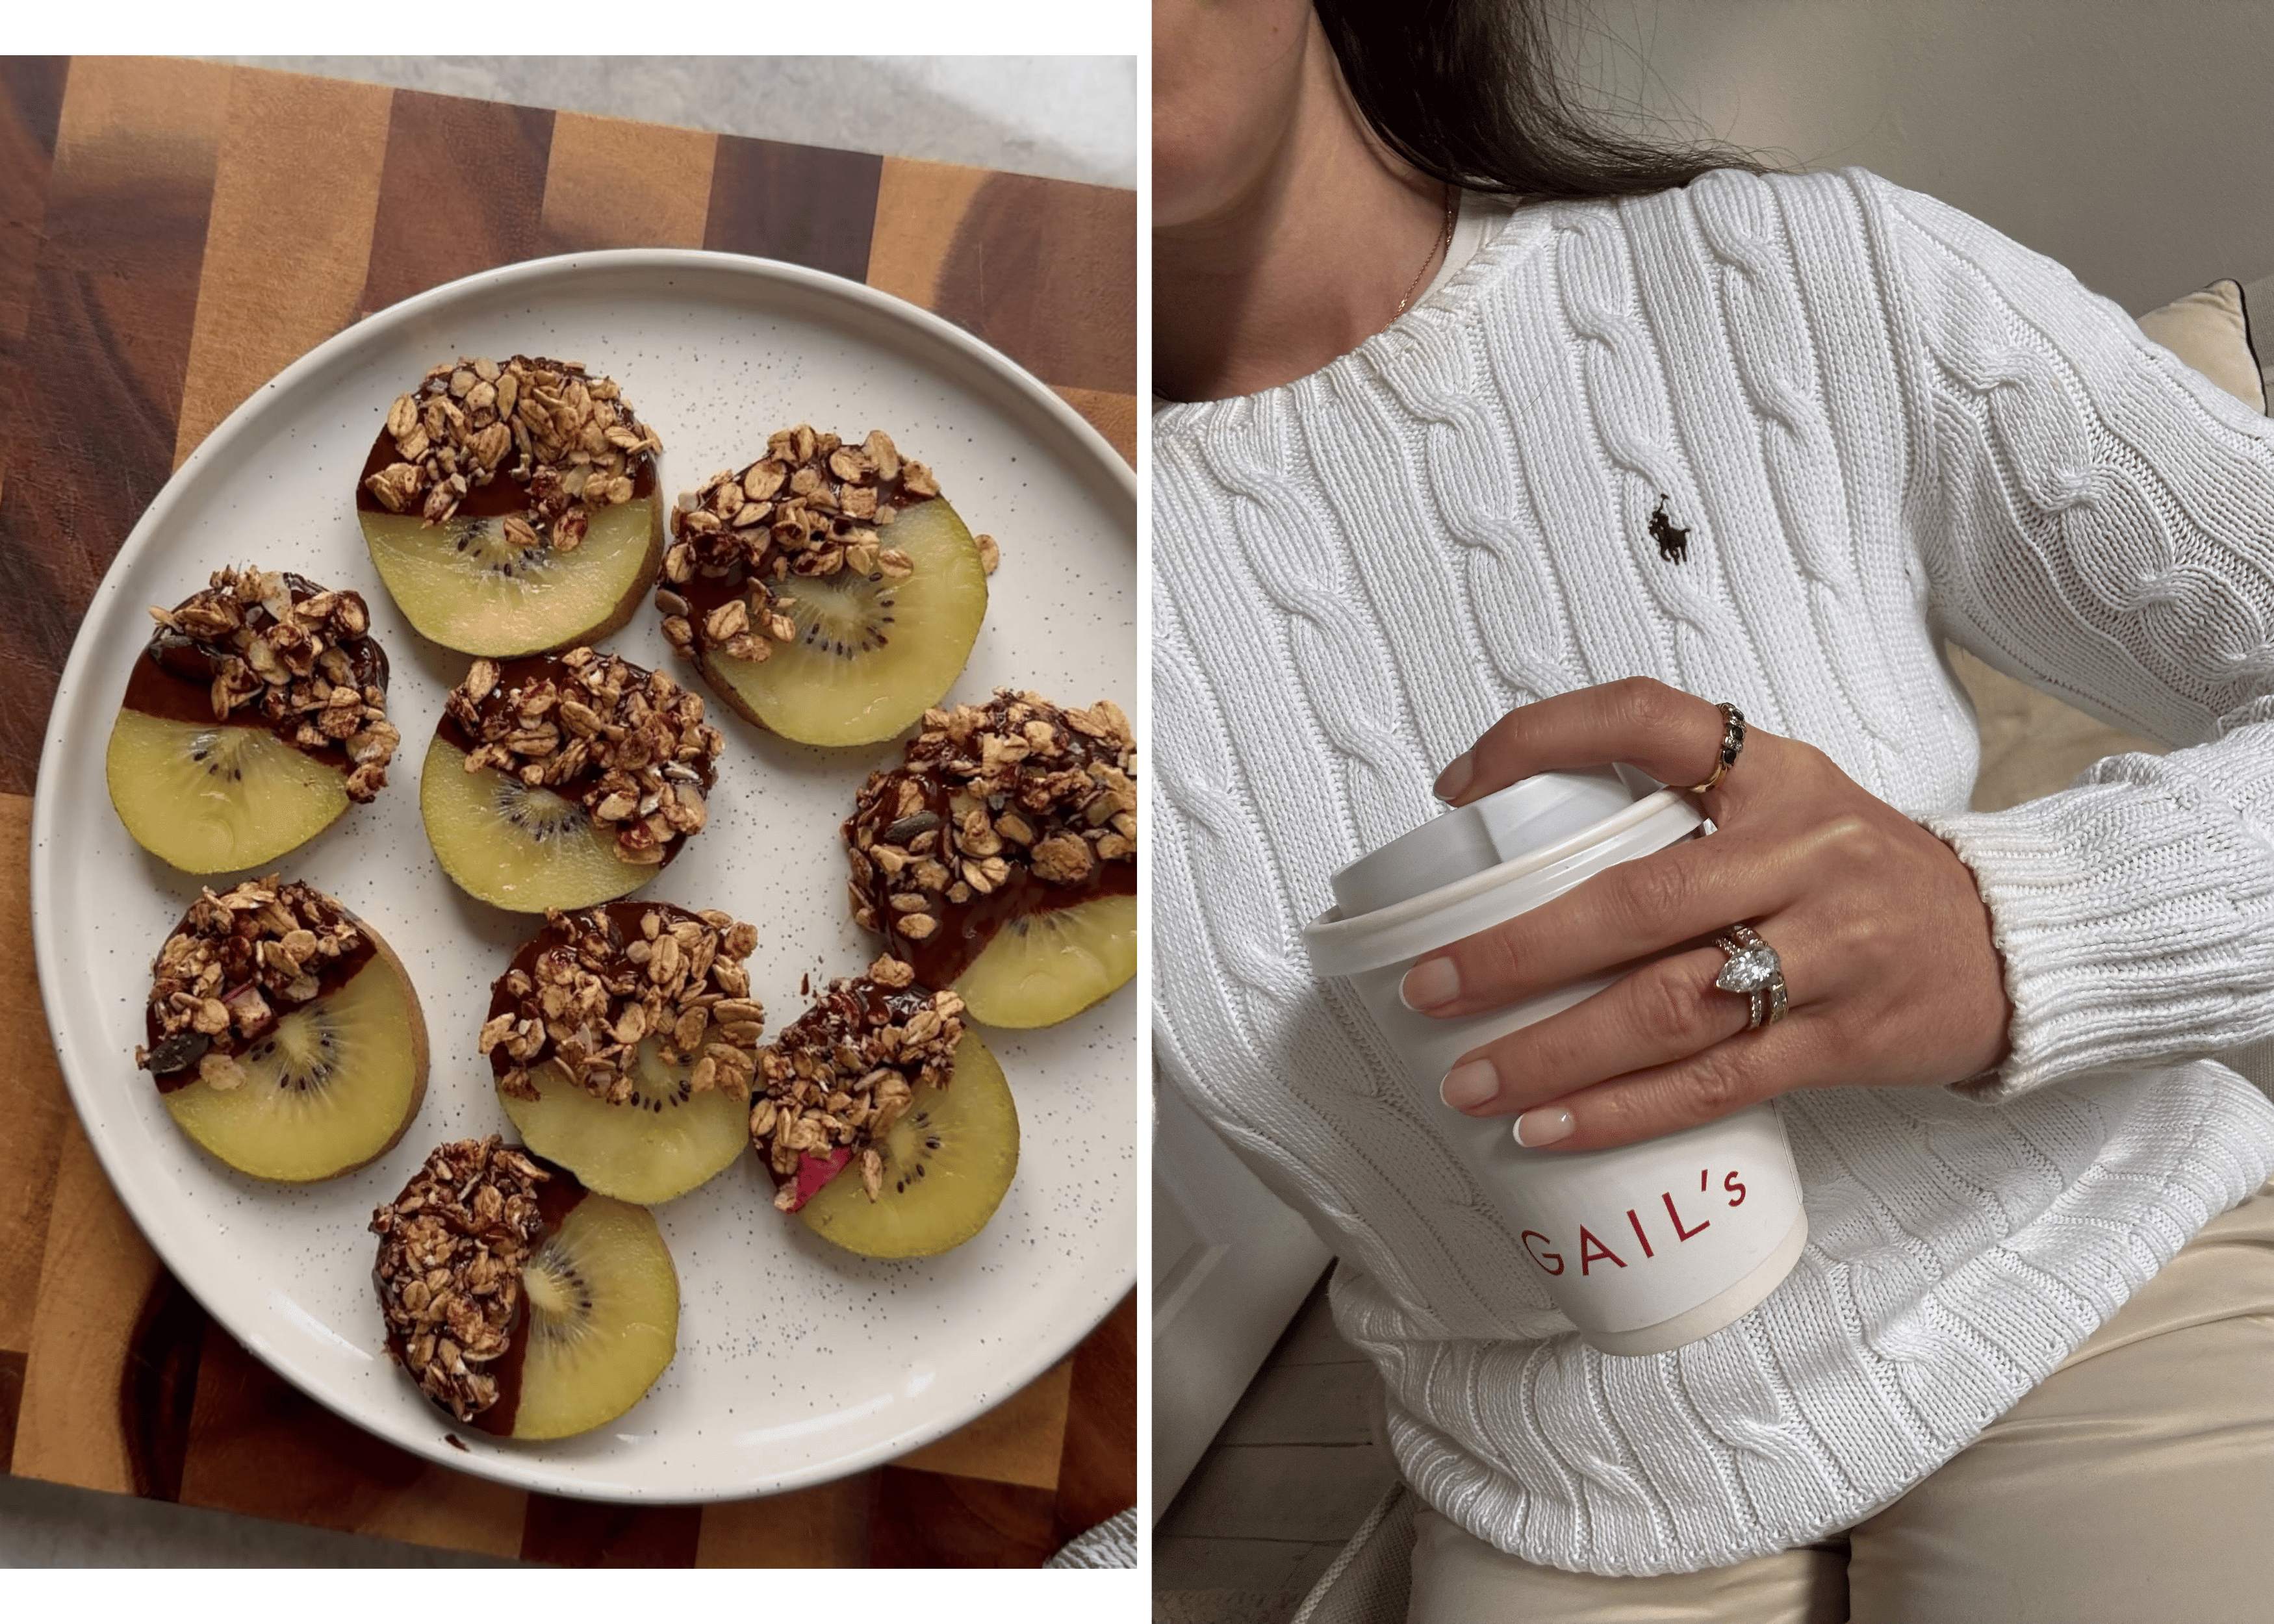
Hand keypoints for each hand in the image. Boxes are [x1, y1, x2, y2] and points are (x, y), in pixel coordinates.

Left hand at [1403, 678, 2012, 1150]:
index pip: (1649, 721)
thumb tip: (1517, 849)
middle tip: (1427, 986)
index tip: (1457, 787)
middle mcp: (1803, 855)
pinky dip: (1622, 1113)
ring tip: (1468, 1082)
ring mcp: (1829, 953)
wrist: (2013, 942)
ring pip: (1668, 1008)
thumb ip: (1678, 808)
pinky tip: (1548, 1129)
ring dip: (1554, 1052)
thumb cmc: (1861, 872)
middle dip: (1517, 950)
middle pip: (1638, 902)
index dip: (1542, 739)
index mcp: (1777, 776)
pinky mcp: (1842, 1042)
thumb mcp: (1787, 803)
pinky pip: (1714, 1084)